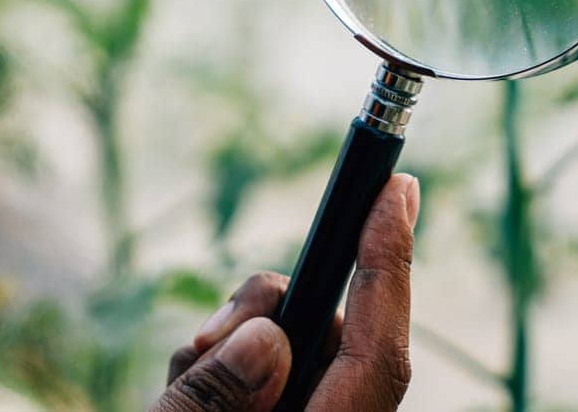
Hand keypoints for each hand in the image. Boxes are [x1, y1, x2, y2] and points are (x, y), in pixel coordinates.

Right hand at [149, 173, 418, 411]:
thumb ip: (217, 395)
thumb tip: (264, 334)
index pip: (377, 353)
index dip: (389, 266)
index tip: (399, 187)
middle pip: (321, 330)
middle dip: (267, 310)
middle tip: (204, 339)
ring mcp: (295, 411)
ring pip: (281, 345)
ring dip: (224, 346)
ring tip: (178, 395)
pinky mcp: (267, 408)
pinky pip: (250, 371)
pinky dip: (213, 368)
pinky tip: (180, 400)